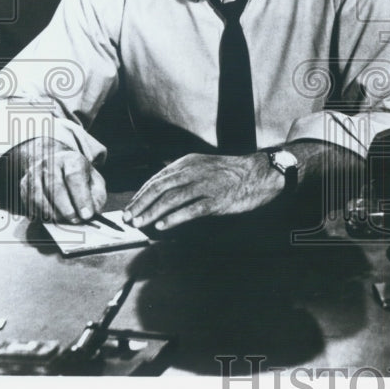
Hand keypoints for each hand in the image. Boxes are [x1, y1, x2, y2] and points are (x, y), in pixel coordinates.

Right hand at [19, 141, 106, 222]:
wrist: (59, 166)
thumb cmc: (79, 178)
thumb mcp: (95, 183)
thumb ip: (96, 196)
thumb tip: (90, 213)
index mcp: (71, 159)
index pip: (74, 176)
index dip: (80, 198)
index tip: (86, 215)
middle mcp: (50, 161)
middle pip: (55, 187)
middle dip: (66, 208)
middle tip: (75, 221)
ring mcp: (35, 171)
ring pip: (39, 196)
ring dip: (52, 213)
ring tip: (64, 221)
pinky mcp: (25, 183)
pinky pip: (29, 202)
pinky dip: (40, 214)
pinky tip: (51, 218)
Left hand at [122, 152, 282, 232]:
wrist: (260, 173)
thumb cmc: (232, 172)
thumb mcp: (203, 165)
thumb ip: (183, 174)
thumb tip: (161, 189)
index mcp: (188, 163)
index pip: (157, 179)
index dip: (141, 194)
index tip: (131, 207)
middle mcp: (194, 171)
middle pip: (160, 188)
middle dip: (142, 204)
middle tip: (129, 218)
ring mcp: (206, 185)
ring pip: (172, 199)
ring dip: (153, 212)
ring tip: (141, 223)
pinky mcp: (217, 200)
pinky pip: (191, 209)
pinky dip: (175, 218)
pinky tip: (163, 226)